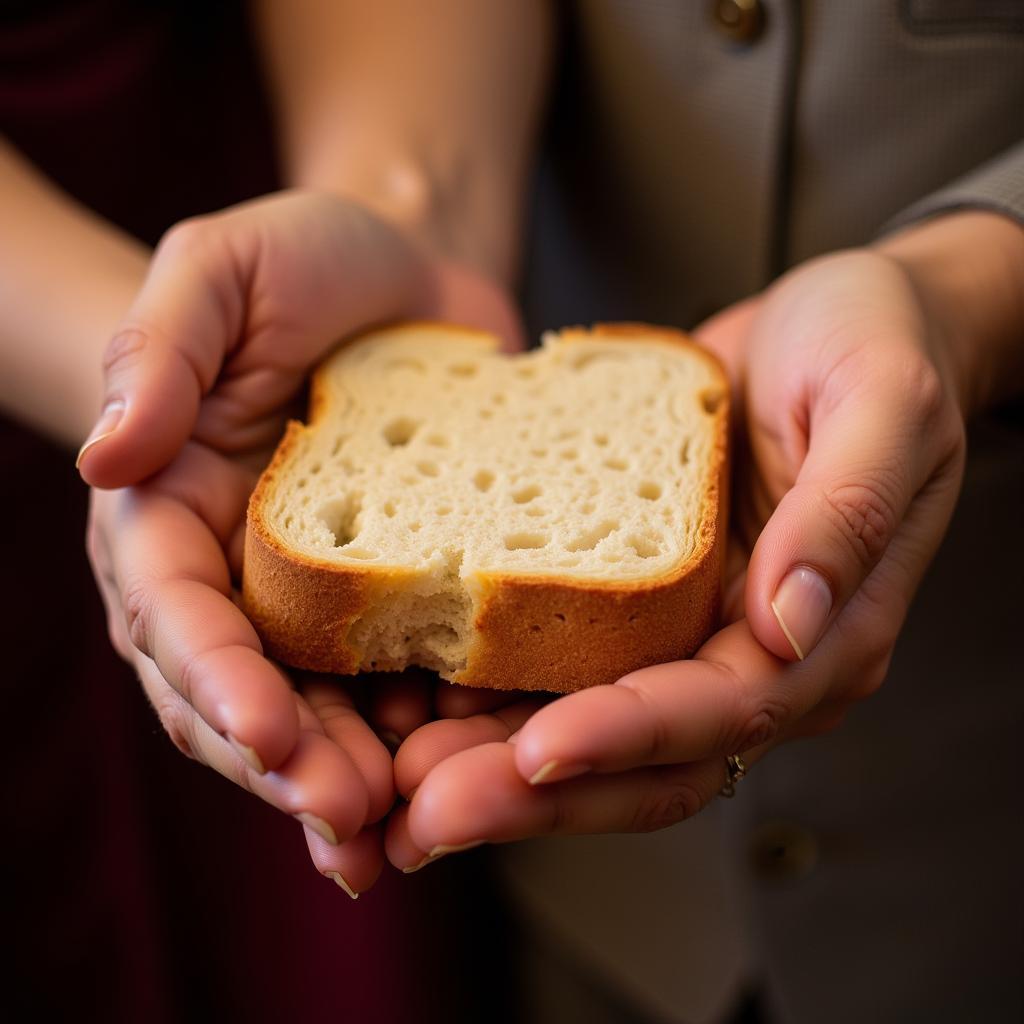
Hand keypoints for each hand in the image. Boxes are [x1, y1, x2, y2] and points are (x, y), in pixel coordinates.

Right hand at [80, 191, 518, 887]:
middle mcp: (241, 575)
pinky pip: (412, 679)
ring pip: (329, 711)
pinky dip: (438, 730)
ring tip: (413, 830)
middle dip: (293, 766)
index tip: (268, 735)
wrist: (410, 276)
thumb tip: (105, 454)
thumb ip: (155, 352)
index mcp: (173, 513)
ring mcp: (326, 597)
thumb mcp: (221, 270)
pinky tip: (480, 763)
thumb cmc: (303, 261)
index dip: (217, 682)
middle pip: (249, 694)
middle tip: (352, 826)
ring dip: (363, 780)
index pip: (176, 616)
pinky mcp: (404, 596)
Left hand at [386, 246, 967, 863]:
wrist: (833, 318)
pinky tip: (417, 696)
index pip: (723, 713)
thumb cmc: (873, 344)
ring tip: (401, 778)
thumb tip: (787, 625)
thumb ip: (846, 514)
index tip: (534, 755)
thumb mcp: (879, 402)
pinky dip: (496, 696)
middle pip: (645, 760)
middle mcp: (754, 654)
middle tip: (427, 814)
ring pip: (594, 733)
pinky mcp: (642, 602)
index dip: (626, 737)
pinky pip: (565, 667)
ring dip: (497, 766)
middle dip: (538, 797)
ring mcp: (694, 634)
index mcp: (825, 629)